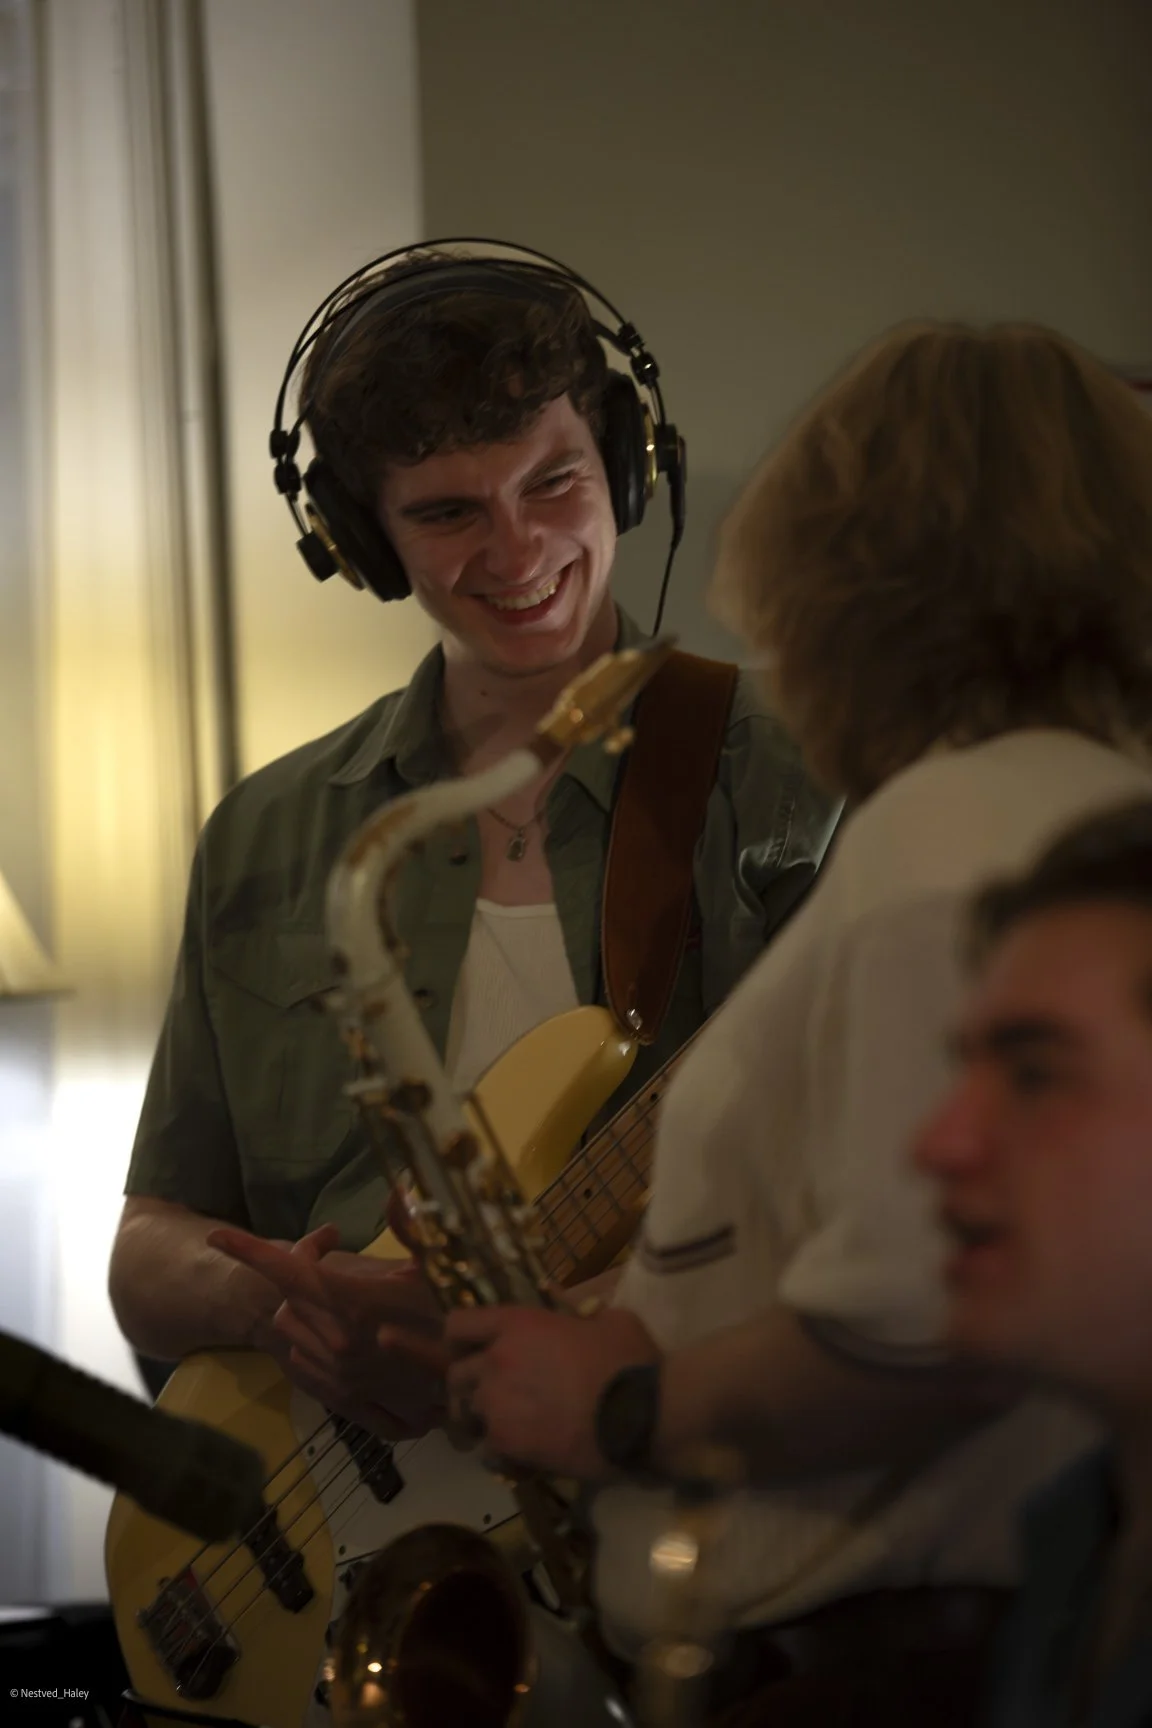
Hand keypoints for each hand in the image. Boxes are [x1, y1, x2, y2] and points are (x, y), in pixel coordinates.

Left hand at [208, 1223, 446, 1437]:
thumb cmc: (457, 1324)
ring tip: (341, 1303)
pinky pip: (301, 1365)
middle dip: (298, 1276)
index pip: (287, 1270)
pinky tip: (338, 1338)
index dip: (248, 1252)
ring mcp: (335, 1373)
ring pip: (290, 1332)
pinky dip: (308, 1344)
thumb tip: (396, 1190)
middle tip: (326, 1263)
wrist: (467, 1389)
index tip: (217, 1238)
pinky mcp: (341, 1399)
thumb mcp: (439, 1271)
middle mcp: (334, 1338)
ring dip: (303, 1311)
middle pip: (287, 1299)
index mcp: (352, 1301)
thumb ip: (411, 1229)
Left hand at [445, 1303, 659, 1478]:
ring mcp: (496, 1404)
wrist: (638, 1413)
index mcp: (516, 1324)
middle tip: (496, 1396)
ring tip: (511, 1431)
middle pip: (455, 1376)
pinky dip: (502, 1457)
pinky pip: (487, 1453)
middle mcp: (495, 1361)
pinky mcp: (506, 1443)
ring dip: (486, 1422)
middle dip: (470, 1386)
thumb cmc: (627, 1360)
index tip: (471, 1350)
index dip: (460, 1339)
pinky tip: (525, 1459)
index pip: (458, 1325)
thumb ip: (583, 1319)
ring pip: (469, 1417)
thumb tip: (585, 1324)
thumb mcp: (609, 1321)